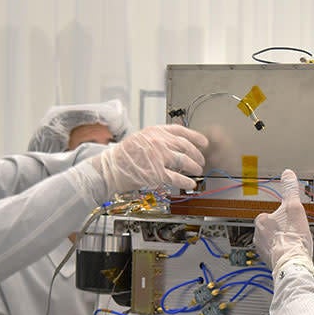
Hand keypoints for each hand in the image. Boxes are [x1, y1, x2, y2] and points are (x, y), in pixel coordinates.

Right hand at [83, 124, 207, 200]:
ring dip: (194, 167)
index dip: (195, 136)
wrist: (110, 168)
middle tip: (201, 160)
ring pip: (184, 161)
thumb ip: (158, 139)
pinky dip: (185, 181)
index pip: (180, 131)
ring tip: (197, 171)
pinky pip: (176, 177)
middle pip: (185, 146)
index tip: (203, 142)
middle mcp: (158, 142)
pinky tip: (190, 183)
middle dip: (197, 155)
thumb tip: (176, 145)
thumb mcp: (141, 139)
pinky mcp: (156, 173)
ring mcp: (158, 157)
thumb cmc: (124, 156)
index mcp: (155, 131)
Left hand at [254, 169, 313, 276]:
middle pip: (272, 228)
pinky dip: (284, 252)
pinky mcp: (269, 262)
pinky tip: (293, 252)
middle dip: (282, 229)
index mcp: (261, 222)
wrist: (293, 264)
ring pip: (273, 241)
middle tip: (295, 231)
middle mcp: (258, 237)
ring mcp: (263, 251)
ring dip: (283, 241)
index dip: (283, 216)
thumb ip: (290, 190)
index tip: (291, 219)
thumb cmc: (292, 238)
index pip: (271, 214)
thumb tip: (287, 173)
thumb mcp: (294, 207)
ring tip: (295, 242)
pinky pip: (276, 253)